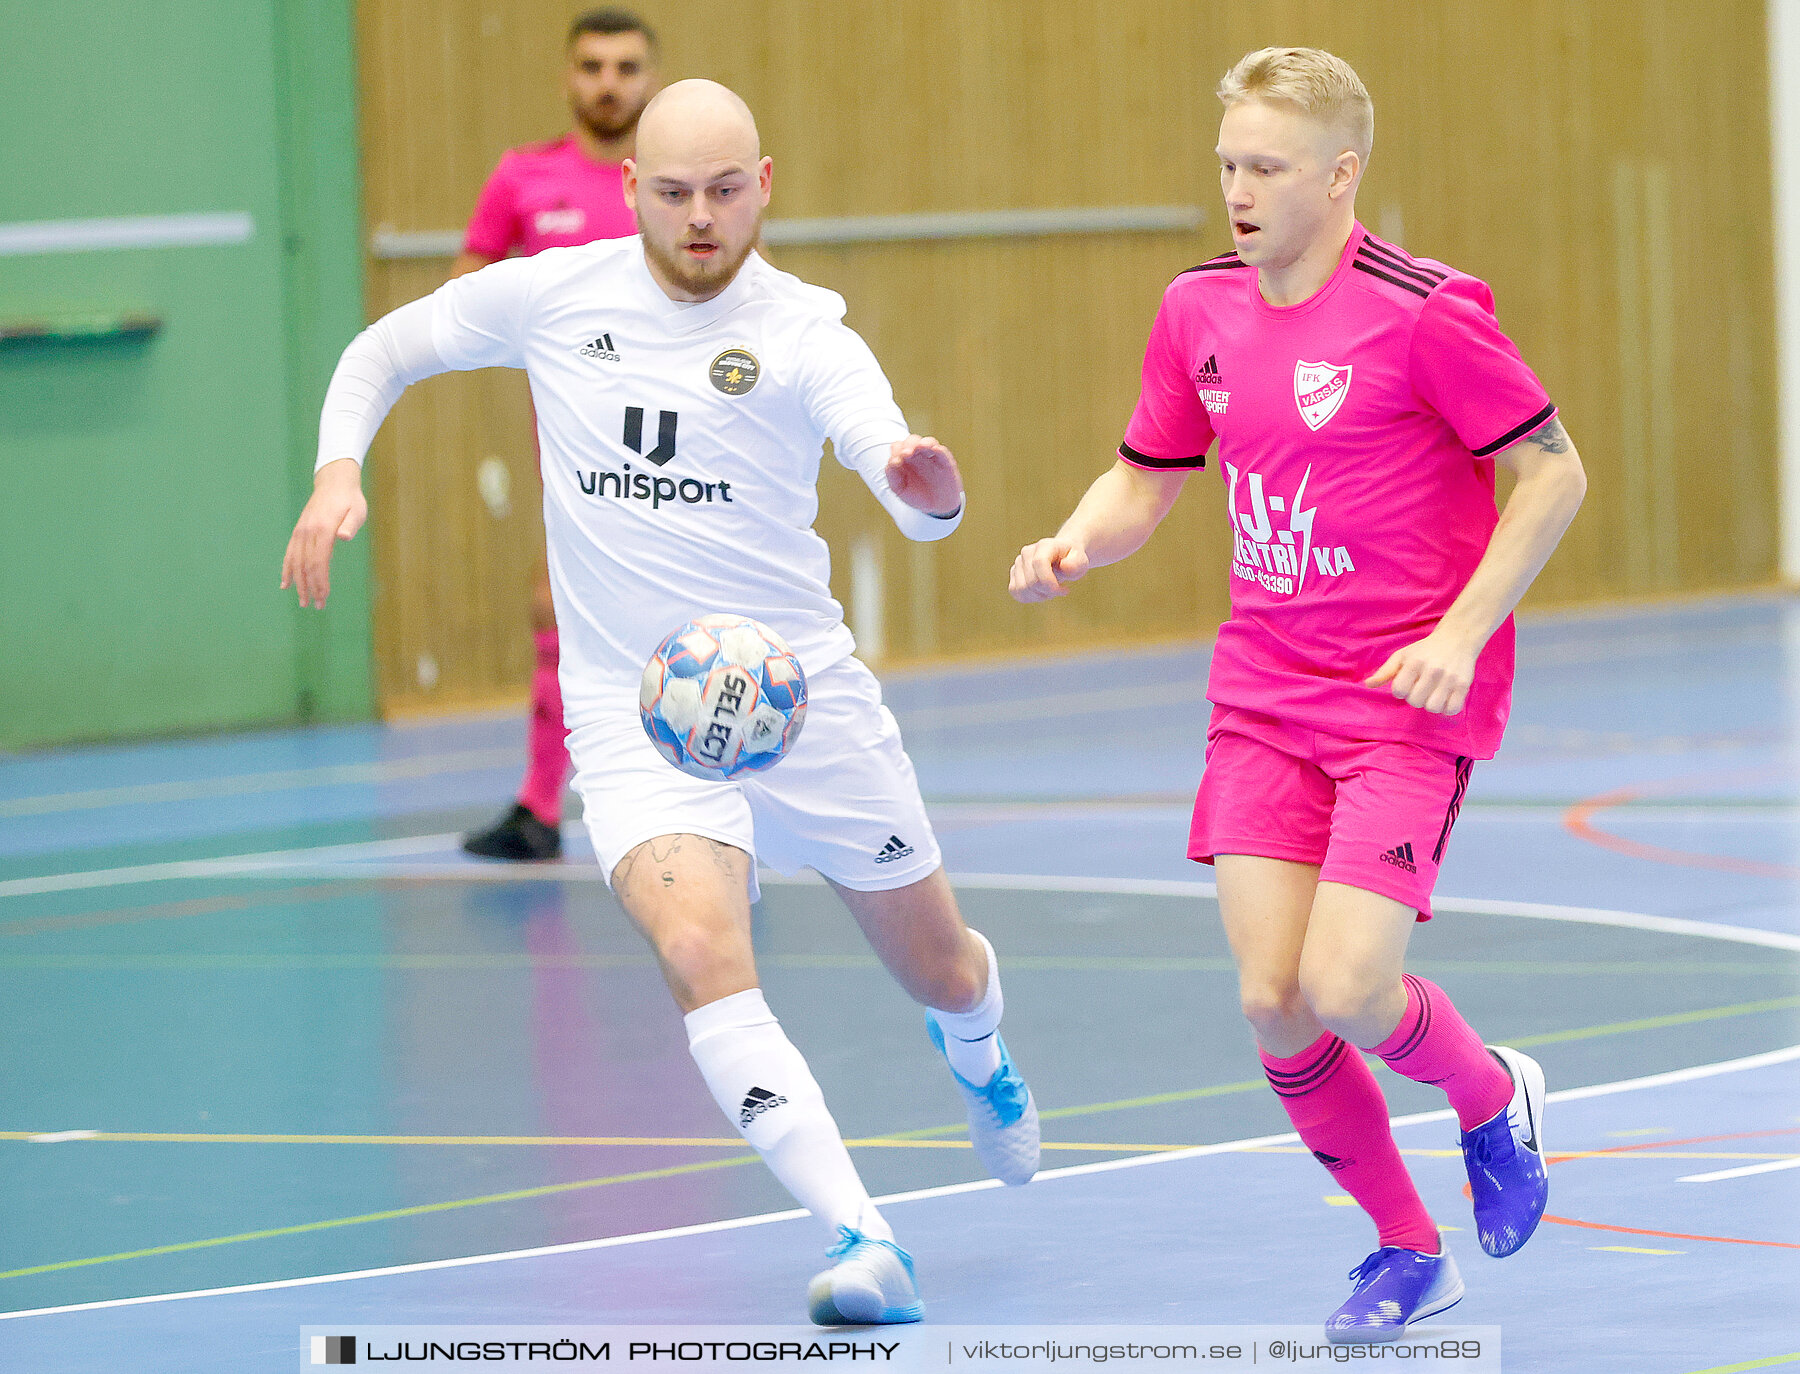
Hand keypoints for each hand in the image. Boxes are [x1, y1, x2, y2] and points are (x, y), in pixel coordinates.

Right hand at [281, 458, 367, 608]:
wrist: (334, 483)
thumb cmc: (350, 500)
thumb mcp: (357, 510)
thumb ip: (351, 524)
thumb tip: (343, 537)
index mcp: (323, 529)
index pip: (319, 561)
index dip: (320, 581)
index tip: (323, 597)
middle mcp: (308, 532)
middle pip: (306, 565)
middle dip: (310, 588)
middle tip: (316, 606)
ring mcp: (301, 531)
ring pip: (296, 562)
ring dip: (298, 583)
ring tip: (302, 601)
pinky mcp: (298, 531)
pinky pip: (290, 553)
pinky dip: (287, 569)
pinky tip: (286, 584)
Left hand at [886, 435, 962, 516]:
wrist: (937, 507)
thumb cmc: (917, 496)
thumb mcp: (900, 489)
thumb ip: (892, 476)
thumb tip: (893, 461)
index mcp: (905, 459)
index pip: (898, 446)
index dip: (896, 450)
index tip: (896, 462)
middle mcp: (919, 455)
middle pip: (913, 440)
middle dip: (908, 444)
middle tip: (906, 454)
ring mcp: (933, 457)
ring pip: (929, 442)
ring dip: (924, 443)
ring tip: (920, 447)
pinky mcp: (946, 462)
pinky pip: (943, 452)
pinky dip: (939, 449)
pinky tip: (934, 450)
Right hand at [1009, 537, 1089, 602]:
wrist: (1062, 557)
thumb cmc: (1072, 560)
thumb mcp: (1081, 561)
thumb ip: (1076, 563)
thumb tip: (1064, 566)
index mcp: (1045, 546)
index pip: (1039, 563)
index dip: (1049, 581)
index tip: (1065, 590)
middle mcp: (1027, 552)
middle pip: (1031, 581)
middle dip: (1048, 592)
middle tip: (1061, 590)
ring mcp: (1018, 562)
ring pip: (1022, 589)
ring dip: (1039, 596)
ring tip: (1051, 590)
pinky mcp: (1014, 573)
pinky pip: (1016, 592)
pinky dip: (1030, 597)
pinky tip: (1041, 593)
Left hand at [1365, 629, 1479, 714]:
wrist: (1456, 639)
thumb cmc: (1425, 650)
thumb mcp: (1402, 656)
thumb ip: (1385, 671)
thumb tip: (1367, 685)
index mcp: (1414, 662)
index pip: (1399, 691)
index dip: (1401, 691)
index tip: (1407, 683)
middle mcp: (1433, 670)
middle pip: (1416, 701)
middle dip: (1415, 698)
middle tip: (1421, 688)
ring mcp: (1450, 678)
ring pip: (1433, 707)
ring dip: (1430, 704)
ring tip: (1432, 694)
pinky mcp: (1464, 685)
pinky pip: (1452, 709)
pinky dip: (1446, 708)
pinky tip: (1444, 699)